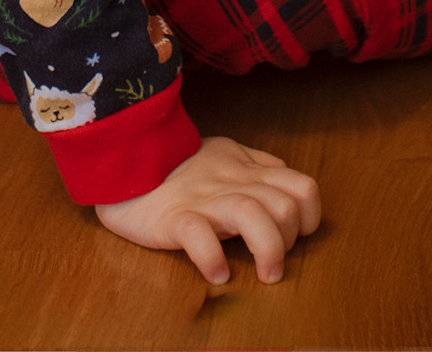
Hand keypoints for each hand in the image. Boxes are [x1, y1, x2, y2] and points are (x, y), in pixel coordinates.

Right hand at [95, 136, 322, 283]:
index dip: (308, 217)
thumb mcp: (224, 154)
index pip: (301, 186)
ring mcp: (202, 198)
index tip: (295, 237)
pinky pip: (199, 235)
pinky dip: (214, 258)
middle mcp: (231, 180)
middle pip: (283, 205)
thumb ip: (256, 168)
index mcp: (246, 167)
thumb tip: (286, 188)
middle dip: (290, 241)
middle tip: (273, 264)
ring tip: (266, 277)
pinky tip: (218, 275)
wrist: (122, 160)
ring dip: (269, 250)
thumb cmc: (174, 166)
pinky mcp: (173, 217)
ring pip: (252, 214)